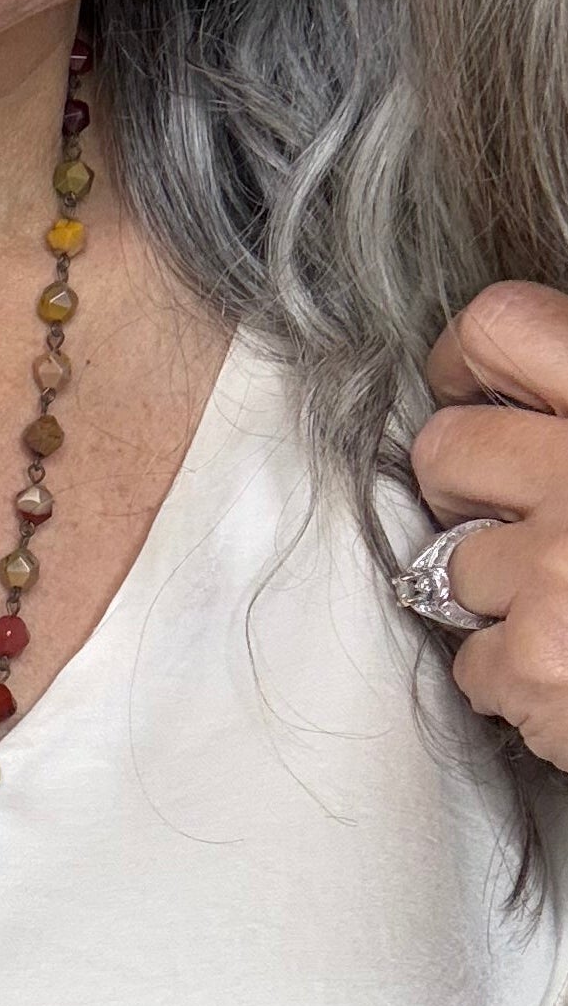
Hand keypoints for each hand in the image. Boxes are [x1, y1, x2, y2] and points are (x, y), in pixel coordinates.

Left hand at [412, 283, 567, 769]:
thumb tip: (534, 399)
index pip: (503, 329)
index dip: (468, 362)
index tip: (474, 391)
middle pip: (448, 447)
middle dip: (465, 488)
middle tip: (510, 513)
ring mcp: (557, 569)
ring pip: (452, 562)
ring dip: (498, 590)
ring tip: (564, 603)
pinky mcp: (536, 661)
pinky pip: (473, 659)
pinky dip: (511, 676)